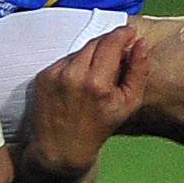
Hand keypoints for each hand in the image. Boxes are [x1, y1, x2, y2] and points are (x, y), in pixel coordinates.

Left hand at [21, 26, 146, 177]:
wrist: (60, 149)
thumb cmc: (99, 127)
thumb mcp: (129, 103)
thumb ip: (139, 71)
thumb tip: (141, 43)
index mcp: (97, 82)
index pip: (111, 42)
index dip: (123, 34)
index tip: (130, 33)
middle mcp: (73, 75)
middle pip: (95, 42)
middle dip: (109, 43)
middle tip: (117, 54)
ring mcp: (55, 75)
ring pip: (80, 50)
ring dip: (91, 54)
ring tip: (96, 73)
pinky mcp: (42, 77)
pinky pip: (65, 60)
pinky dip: (75, 64)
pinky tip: (78, 81)